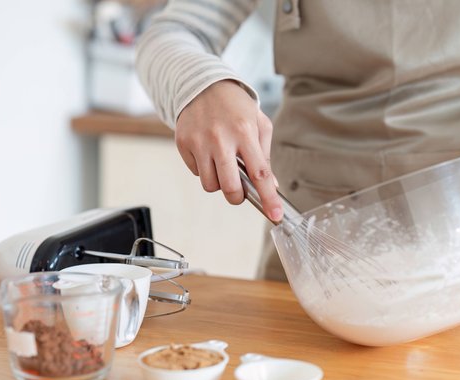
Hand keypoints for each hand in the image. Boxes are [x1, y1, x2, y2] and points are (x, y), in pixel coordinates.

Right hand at [175, 80, 282, 220]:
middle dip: (237, 197)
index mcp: (245, 132)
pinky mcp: (183, 144)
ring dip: (219, 183)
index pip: (260, 173)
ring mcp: (199, 142)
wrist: (202, 84)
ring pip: (210, 185)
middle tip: (240, 191)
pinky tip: (208, 153)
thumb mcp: (258, 123)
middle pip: (230, 188)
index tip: (275, 215)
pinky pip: (196, 173)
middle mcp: (221, 139)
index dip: (269, 197)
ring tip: (222, 165)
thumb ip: (265, 155)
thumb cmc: (235, 106)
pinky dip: (204, 170)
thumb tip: (271, 185)